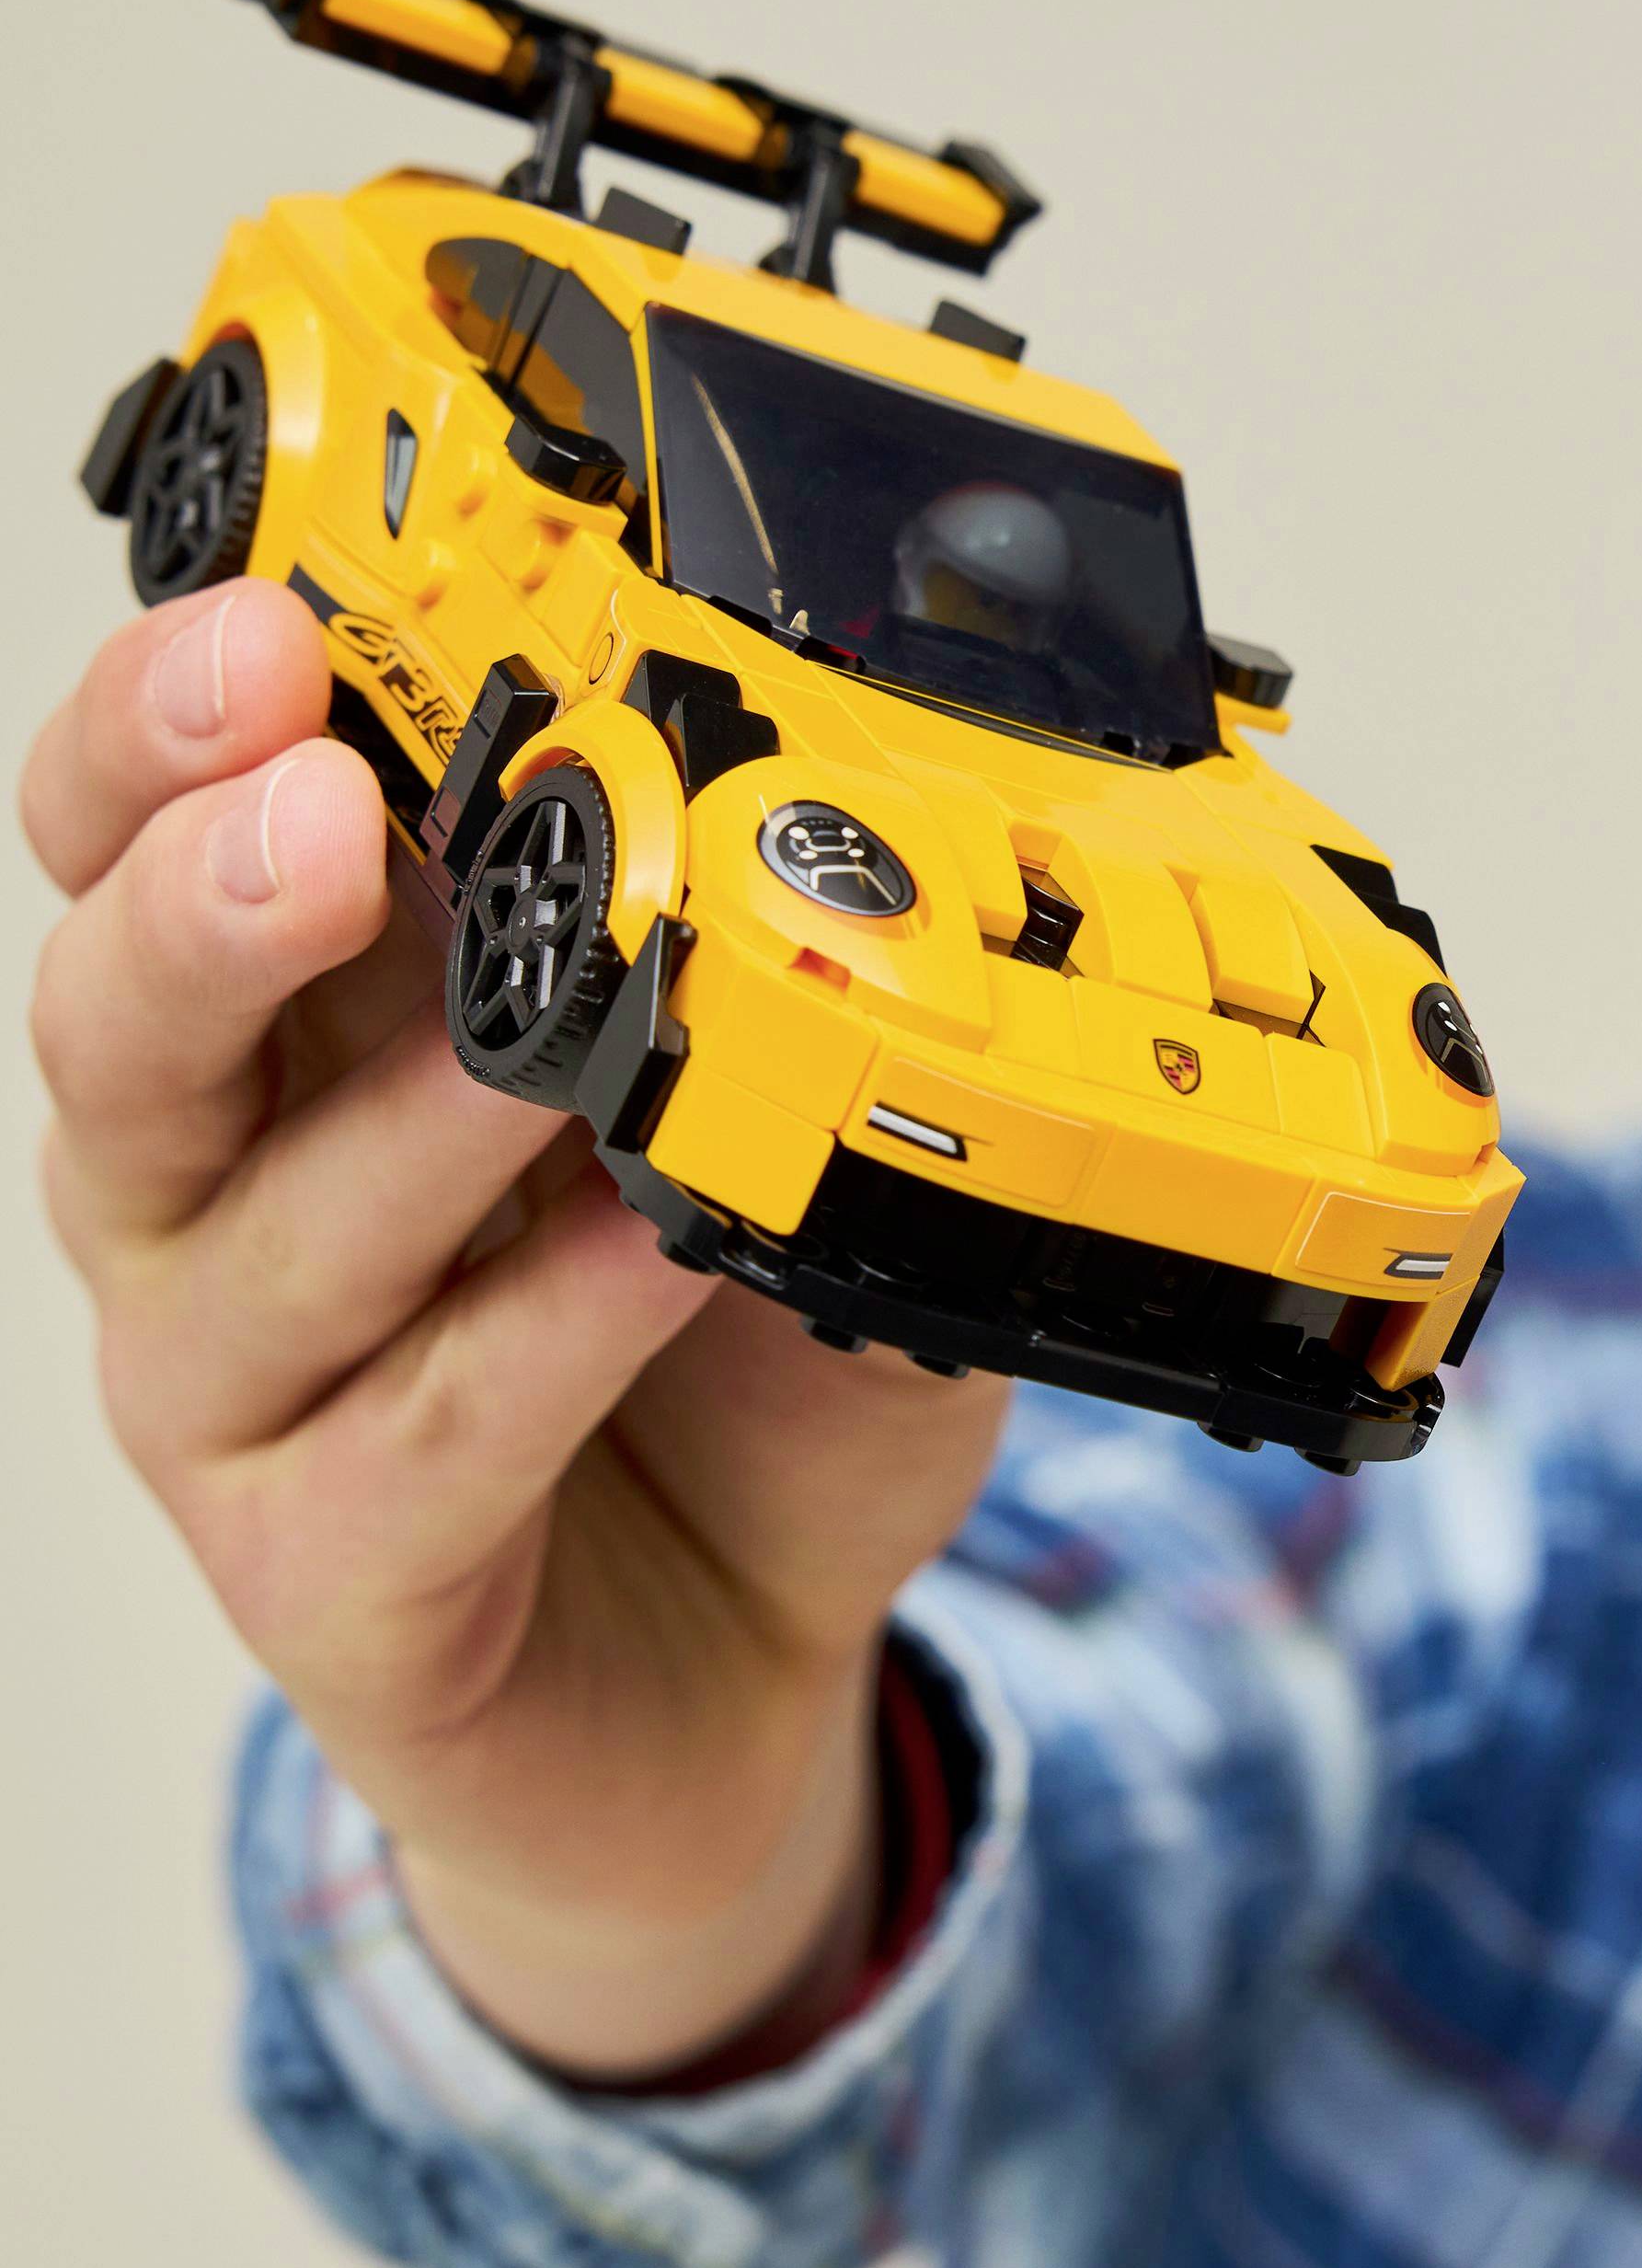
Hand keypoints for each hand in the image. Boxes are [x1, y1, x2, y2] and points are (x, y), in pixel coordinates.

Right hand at [24, 583, 1011, 2073]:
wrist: (728, 1669)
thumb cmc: (721, 1378)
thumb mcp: (780, 1146)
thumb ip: (785, 1015)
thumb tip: (894, 849)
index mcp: (313, 1036)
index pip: (175, 841)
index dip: (183, 718)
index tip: (271, 598)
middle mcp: (236, 1192)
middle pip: (122, 1003)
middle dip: (194, 865)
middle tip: (290, 757)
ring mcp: (256, 1394)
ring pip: (250, 1225)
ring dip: (394, 1109)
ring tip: (525, 1035)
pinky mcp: (331, 1570)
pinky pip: (424, 1434)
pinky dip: (537, 1333)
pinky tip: (641, 1251)